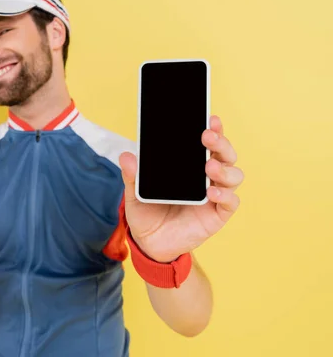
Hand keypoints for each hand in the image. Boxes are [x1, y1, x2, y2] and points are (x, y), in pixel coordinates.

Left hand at [119, 115, 243, 262]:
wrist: (150, 243)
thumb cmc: (146, 213)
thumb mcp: (135, 193)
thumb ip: (132, 176)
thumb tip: (126, 156)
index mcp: (190, 166)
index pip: (208, 143)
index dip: (214, 129)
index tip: (211, 118)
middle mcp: (207, 177)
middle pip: (225, 154)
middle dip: (221, 142)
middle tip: (208, 136)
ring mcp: (214, 195)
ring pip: (233, 175)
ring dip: (224, 168)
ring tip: (208, 166)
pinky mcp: (217, 215)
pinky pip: (230, 202)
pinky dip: (225, 195)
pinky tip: (212, 192)